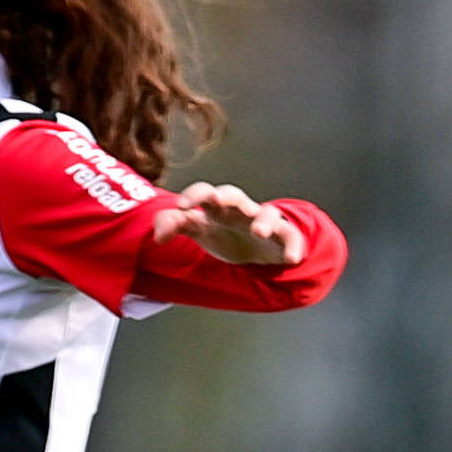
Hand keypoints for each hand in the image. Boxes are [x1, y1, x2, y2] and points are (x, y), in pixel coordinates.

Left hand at [149, 182, 304, 266]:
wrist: (256, 249)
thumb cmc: (225, 234)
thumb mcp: (199, 230)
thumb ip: (175, 225)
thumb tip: (157, 235)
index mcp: (218, 207)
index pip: (205, 193)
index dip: (194, 196)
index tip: (181, 207)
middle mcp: (241, 210)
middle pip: (235, 195)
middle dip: (227, 196)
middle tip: (217, 199)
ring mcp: (263, 222)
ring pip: (268, 214)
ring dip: (264, 221)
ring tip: (258, 232)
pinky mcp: (283, 238)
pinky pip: (291, 237)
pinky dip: (294, 246)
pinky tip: (291, 258)